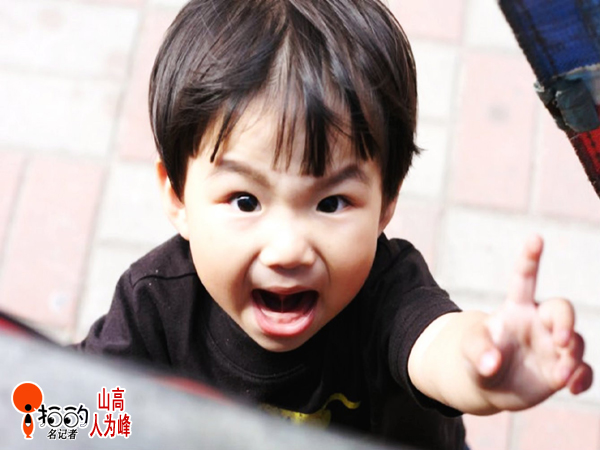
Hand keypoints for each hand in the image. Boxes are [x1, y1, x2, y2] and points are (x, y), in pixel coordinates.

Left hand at [462, 235, 592, 410]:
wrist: (486, 384)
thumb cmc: (476, 357)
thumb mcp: (469, 351)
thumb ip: (478, 352)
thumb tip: (492, 363)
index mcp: (516, 308)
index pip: (524, 278)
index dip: (530, 258)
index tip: (535, 238)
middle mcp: (539, 323)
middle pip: (562, 309)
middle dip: (565, 321)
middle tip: (559, 340)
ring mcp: (553, 347)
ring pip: (576, 342)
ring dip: (572, 357)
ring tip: (560, 376)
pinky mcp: (561, 370)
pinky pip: (583, 370)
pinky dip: (583, 378)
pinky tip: (574, 388)